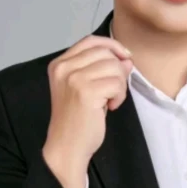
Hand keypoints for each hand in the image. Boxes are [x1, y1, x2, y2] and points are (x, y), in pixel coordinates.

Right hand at [43, 35, 132, 187]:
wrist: (67, 147)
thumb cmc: (77, 120)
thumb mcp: (85, 88)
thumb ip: (102, 69)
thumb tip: (127, 59)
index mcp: (59, 64)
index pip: (91, 41)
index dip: (112, 46)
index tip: (125, 58)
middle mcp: (64, 67)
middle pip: (105, 52)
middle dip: (118, 70)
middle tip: (113, 91)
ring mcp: (73, 78)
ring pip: (114, 66)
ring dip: (119, 85)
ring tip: (110, 100)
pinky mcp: (86, 92)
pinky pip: (117, 83)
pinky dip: (120, 96)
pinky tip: (110, 107)